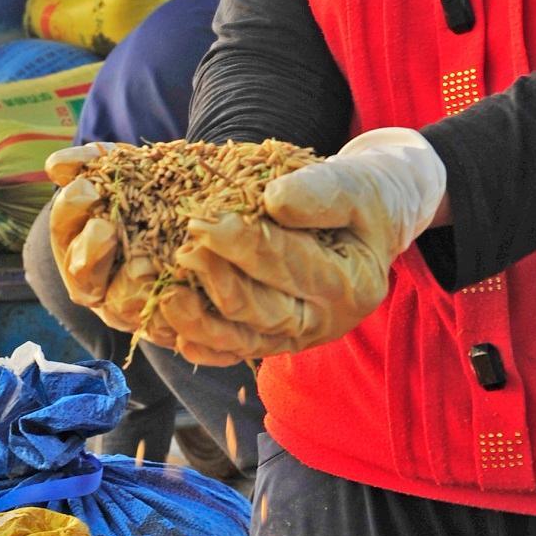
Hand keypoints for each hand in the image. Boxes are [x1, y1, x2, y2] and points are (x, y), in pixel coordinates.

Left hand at [172, 128, 447, 359]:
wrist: (368, 220)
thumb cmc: (361, 197)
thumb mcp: (355, 184)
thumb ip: (322, 193)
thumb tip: (274, 202)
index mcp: (351, 285)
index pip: (292, 267)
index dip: (247, 245)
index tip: (206, 222)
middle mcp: (324, 321)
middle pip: (265, 311)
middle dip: (220, 281)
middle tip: (183, 251)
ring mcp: (296, 336)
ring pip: (243, 341)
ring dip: (202, 323)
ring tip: (167, 297)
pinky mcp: (272, 339)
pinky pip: (233, 352)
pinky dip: (203, 345)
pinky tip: (172, 334)